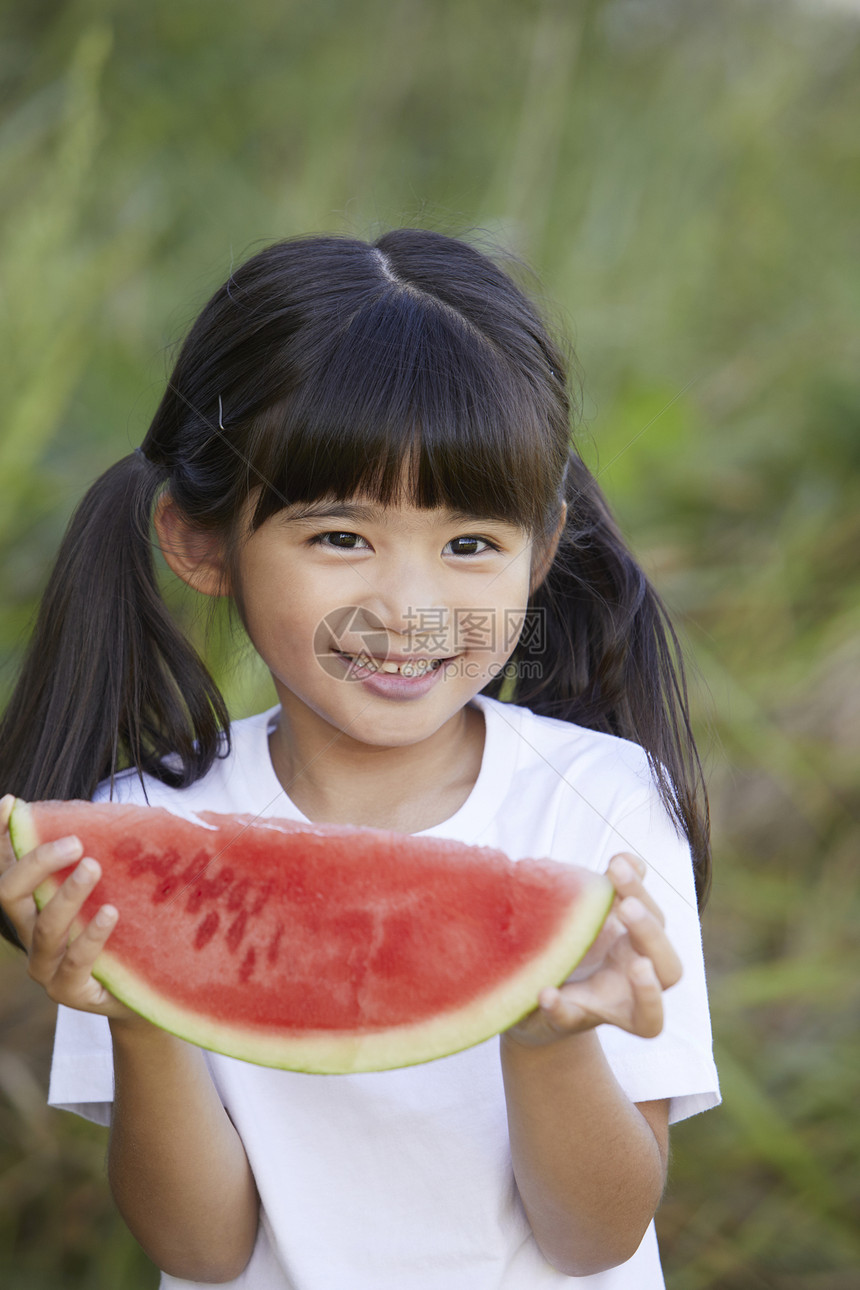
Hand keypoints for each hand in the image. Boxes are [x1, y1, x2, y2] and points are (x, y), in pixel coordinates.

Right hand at [0, 794, 136, 1019]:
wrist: (148, 986)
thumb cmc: (126, 927)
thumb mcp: (112, 885)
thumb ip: (98, 855)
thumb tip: (102, 813)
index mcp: (33, 903)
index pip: (5, 866)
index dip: (0, 836)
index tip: (11, 803)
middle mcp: (30, 931)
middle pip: (9, 893)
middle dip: (36, 862)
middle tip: (75, 843)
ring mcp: (45, 965)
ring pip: (42, 927)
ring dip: (67, 896)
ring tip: (93, 868)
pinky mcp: (69, 991)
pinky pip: (73, 963)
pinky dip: (90, 936)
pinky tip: (110, 914)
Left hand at [505, 853, 681, 1046]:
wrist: (535, 997)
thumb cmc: (575, 949)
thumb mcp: (591, 916)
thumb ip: (614, 889)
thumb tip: (630, 859)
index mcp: (638, 950)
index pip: (658, 924)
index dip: (644, 895)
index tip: (618, 865)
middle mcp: (634, 985)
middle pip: (670, 968)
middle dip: (651, 934)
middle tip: (627, 908)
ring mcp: (608, 1011)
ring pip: (652, 1018)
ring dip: (647, 990)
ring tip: (636, 965)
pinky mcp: (572, 1024)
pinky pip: (573, 1022)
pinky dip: (561, 1009)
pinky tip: (546, 993)